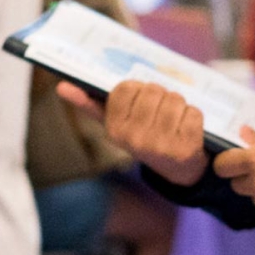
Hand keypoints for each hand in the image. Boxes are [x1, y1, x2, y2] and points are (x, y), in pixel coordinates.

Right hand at [61, 80, 208, 185]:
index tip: (139, 101)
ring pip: (174, 99)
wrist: (176, 169)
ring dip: (177, 104)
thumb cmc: (143, 135)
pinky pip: (193, 112)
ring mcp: (160, 146)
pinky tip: (186, 128)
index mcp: (114, 131)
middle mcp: (135, 140)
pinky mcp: (186, 148)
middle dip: (159, 95)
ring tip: (173, 120)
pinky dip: (193, 115)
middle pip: (152, 90)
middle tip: (159, 112)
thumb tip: (61, 86)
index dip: (137, 89)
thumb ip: (88, 103)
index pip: (126, 88)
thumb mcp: (115, 122)